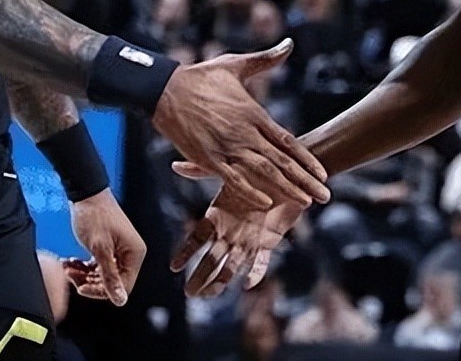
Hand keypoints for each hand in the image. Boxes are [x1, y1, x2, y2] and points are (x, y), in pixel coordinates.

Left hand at [63, 189, 145, 305]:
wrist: (86, 194)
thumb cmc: (94, 215)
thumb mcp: (100, 249)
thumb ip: (109, 277)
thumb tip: (121, 300)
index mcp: (135, 253)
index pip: (123, 286)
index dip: (101, 291)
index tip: (82, 287)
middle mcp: (131, 253)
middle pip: (112, 281)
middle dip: (89, 281)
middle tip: (72, 275)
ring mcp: (120, 249)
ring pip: (102, 274)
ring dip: (84, 274)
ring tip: (69, 267)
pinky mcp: (110, 246)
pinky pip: (99, 265)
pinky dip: (85, 266)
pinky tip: (72, 262)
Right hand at [152, 39, 329, 211]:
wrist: (166, 89)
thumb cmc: (202, 76)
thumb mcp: (236, 65)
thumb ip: (266, 59)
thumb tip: (289, 44)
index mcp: (254, 113)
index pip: (287, 141)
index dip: (307, 159)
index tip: (323, 173)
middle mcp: (245, 132)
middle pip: (282, 161)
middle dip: (305, 180)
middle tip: (325, 196)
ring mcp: (227, 146)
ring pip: (263, 172)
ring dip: (285, 188)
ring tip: (305, 202)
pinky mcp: (208, 157)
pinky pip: (233, 178)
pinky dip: (250, 191)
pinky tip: (266, 203)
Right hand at [169, 179, 305, 297]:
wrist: (286, 175)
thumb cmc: (255, 170)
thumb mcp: (228, 170)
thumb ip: (201, 171)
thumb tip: (176, 164)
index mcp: (217, 216)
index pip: (198, 238)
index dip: (186, 252)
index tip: (174, 267)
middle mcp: (230, 232)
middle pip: (212, 258)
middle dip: (200, 275)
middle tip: (189, 293)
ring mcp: (248, 239)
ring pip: (232, 265)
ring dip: (221, 281)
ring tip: (209, 295)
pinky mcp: (268, 242)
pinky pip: (261, 261)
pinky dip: (255, 273)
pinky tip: (248, 283)